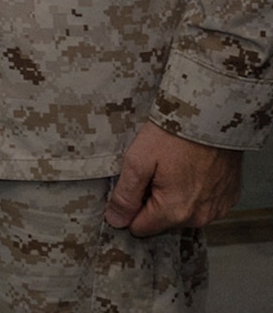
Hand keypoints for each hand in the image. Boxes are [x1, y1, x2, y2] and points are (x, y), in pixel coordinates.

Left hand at [103, 123, 241, 236]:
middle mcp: (200, 216)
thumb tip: (116, 220)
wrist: (210, 117)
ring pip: (184, 213)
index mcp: (175, 211)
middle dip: (153, 201)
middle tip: (154, 172)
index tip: (134, 187)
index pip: (141, 228)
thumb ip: (126, 195)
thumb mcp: (138, 161)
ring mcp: (217, 208)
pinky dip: (195, 191)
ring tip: (174, 168)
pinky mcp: (228, 197)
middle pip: (163, 221)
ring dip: (175, 197)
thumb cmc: (174, 135)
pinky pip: (204, 204)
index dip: (131, 208)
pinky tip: (191, 170)